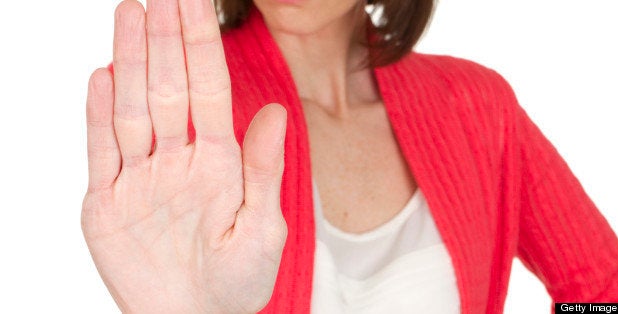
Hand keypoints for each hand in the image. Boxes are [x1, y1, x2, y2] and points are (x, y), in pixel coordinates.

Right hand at [82, 0, 287, 312]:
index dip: (201, 44)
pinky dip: (99, 115)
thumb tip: (274, 113)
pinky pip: (102, 151)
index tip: (194, 1)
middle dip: (164, 40)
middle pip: (168, 89)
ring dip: (131, 62)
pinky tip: (103, 78)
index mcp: (220, 163)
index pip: (208, 89)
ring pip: (133, 109)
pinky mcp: (108, 202)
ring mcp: (141, 178)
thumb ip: (264, 170)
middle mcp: (179, 160)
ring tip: (130, 15)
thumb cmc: (238, 281)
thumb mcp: (263, 228)